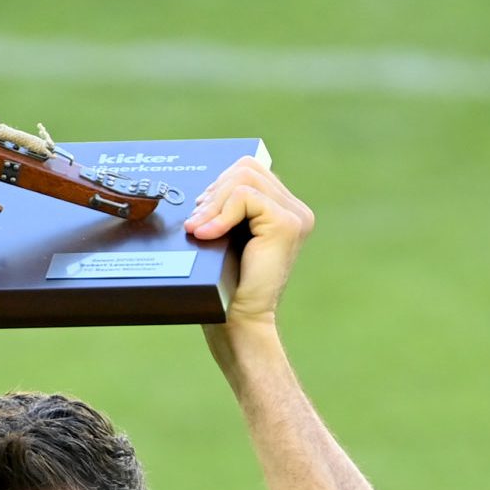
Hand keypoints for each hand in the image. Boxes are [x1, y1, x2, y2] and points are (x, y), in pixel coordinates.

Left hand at [182, 156, 313, 328]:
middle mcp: (295, 209)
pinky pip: (246, 197)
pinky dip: (221, 214)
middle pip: (246, 168)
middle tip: (194, 221)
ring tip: (198, 229)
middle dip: (213, 191)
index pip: (249, 170)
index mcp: (282, 209)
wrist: (239, 321)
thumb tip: (201, 189)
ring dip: (213, 203)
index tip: (200, 212)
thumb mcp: (224, 236)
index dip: (219, 184)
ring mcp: (295, 215)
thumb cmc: (225, 284)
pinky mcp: (287, 224)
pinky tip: (208, 234)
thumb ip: (223, 208)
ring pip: (244, 178)